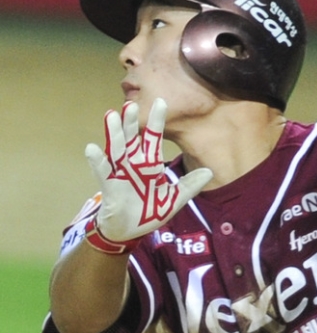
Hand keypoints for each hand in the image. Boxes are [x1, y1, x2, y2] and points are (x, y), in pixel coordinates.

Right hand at [85, 98, 211, 250]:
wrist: (130, 230)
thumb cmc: (149, 212)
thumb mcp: (174, 200)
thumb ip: (189, 186)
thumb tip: (209, 172)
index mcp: (150, 165)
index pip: (154, 138)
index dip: (157, 121)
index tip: (161, 102)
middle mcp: (134, 163)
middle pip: (132, 138)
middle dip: (132, 122)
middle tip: (131, 104)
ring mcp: (120, 172)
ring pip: (117, 149)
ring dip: (114, 133)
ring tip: (111, 115)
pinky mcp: (109, 185)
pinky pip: (102, 171)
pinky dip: (98, 161)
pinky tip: (92, 148)